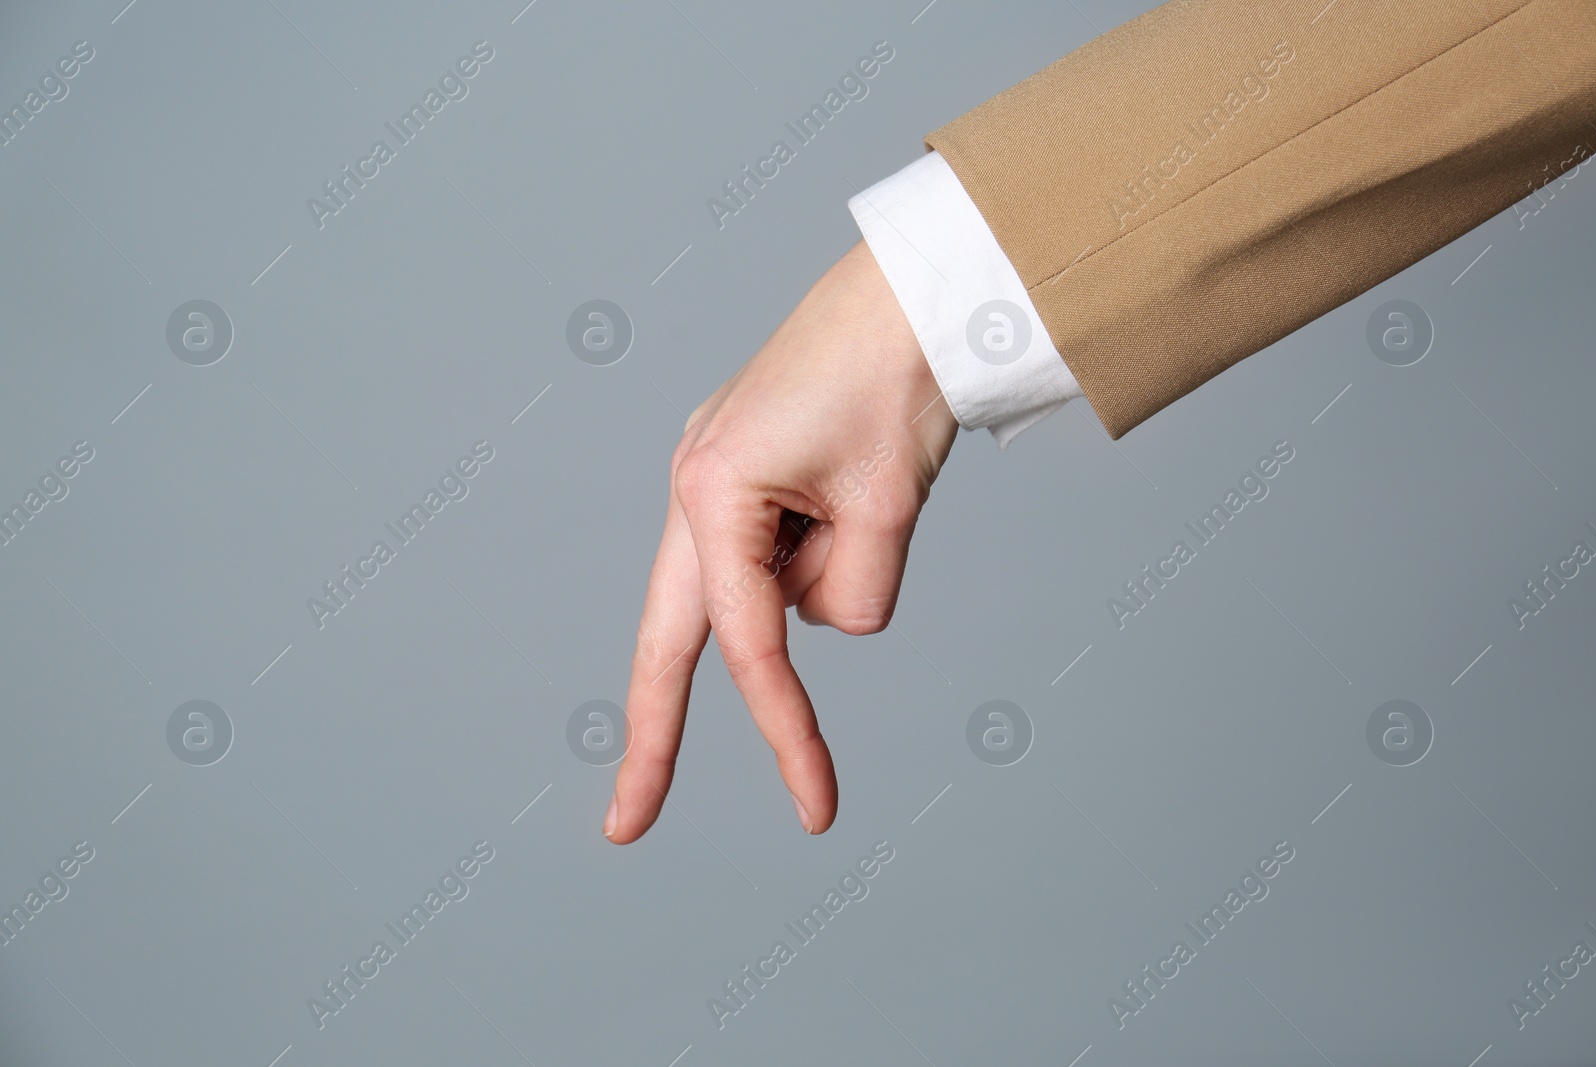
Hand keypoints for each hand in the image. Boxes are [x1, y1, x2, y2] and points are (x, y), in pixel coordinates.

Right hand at [604, 240, 959, 842]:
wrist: (911, 294)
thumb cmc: (893, 379)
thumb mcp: (888, 506)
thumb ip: (852, 592)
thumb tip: (823, 620)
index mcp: (714, 491)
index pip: (748, 645)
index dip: (787, 732)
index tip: (816, 805)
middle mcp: (695, 488)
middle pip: (671, 638)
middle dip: (657, 733)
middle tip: (628, 826)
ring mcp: (713, 481)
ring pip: (772, 592)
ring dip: (832, 567)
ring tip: (876, 484)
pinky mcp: (745, 479)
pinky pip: (788, 555)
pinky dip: (833, 543)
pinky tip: (856, 482)